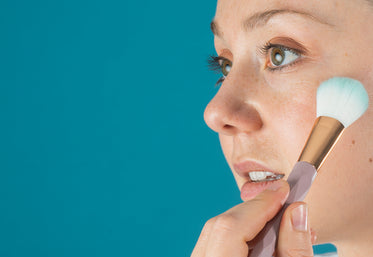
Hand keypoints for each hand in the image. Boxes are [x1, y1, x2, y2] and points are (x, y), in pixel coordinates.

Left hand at [191, 180, 315, 256]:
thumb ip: (293, 248)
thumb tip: (297, 210)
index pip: (230, 227)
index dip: (260, 205)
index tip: (284, 190)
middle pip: (222, 224)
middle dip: (256, 211)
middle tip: (286, 206)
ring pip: (217, 231)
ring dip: (249, 223)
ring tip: (279, 229)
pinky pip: (214, 242)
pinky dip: (239, 236)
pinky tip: (262, 241)